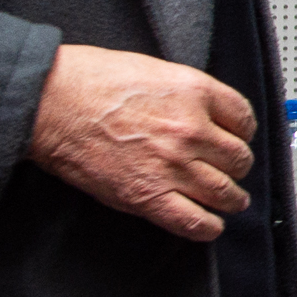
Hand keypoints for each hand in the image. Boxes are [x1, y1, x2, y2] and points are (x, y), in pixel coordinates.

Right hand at [28, 44, 256, 241]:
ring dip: (232, 199)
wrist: (52, 103)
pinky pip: (195, 222)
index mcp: (196, 92)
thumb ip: (187, 93)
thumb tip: (204, 112)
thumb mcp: (155, 70)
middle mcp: (192, 130)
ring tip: (230, 201)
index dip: (242, 132)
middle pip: (239, 158)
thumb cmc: (92, 80)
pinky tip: (209, 224)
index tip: (236, 139)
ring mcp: (173, 166)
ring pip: (226, 192)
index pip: (244, 119)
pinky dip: (208, 227)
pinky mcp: (148, 197)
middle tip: (230, 171)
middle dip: (236, 166)